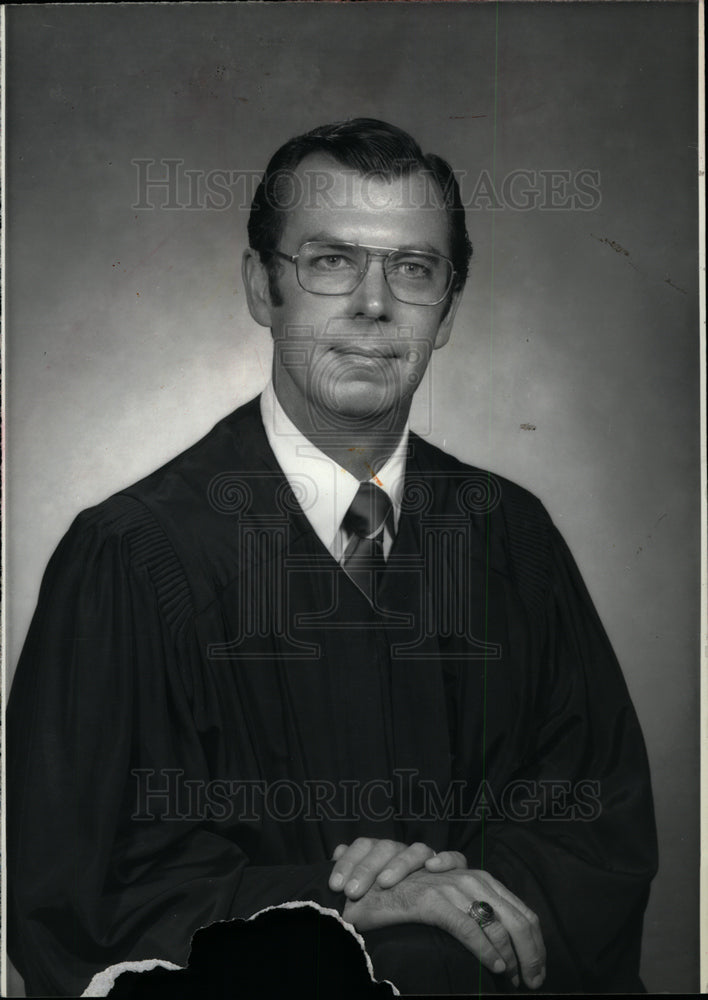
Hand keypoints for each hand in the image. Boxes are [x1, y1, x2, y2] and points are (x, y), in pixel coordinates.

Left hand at [328, 836, 465, 898]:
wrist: (439, 915)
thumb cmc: (393, 907)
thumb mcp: (368, 895)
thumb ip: (354, 875)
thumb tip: (335, 852)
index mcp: (383, 854)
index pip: (364, 845)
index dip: (348, 862)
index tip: (336, 886)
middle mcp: (405, 853)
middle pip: (387, 846)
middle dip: (367, 868)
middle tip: (352, 892)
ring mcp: (430, 859)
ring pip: (417, 850)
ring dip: (400, 864)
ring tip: (384, 883)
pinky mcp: (456, 870)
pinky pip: (456, 858)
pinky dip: (446, 858)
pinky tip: (433, 867)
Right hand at [341, 867, 545, 990]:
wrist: (371, 887)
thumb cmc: (412, 897)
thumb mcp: (451, 898)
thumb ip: (475, 910)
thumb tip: (506, 946)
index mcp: (480, 878)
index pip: (522, 911)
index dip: (535, 942)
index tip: (538, 968)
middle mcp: (470, 878)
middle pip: (517, 918)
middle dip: (532, 953)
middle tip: (534, 981)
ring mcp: (452, 887)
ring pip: (497, 924)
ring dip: (513, 956)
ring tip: (515, 979)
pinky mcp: (433, 900)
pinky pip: (469, 928)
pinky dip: (487, 950)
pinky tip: (495, 967)